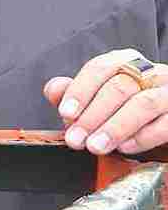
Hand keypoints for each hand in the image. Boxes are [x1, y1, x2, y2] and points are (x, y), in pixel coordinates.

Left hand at [44, 49, 167, 155]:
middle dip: (92, 116)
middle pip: (119, 87)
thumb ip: (76, 93)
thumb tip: (54, 89)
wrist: (164, 119)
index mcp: (125, 62)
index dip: (80, 90)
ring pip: (144, 104)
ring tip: (95, 146)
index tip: (66, 113)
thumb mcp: (98, 98)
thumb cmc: (126, 107)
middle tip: (75, 139)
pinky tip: (124, 148)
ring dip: (115, 127)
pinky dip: (142, 137)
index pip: (100, 68)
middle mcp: (151, 72)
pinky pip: (165, 124)